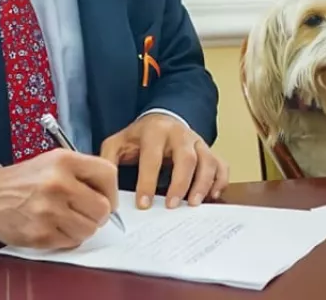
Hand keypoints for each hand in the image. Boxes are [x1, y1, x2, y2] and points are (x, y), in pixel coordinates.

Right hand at [0, 149, 117, 249]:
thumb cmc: (25, 180)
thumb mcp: (53, 161)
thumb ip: (83, 172)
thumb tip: (110, 195)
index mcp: (64, 161)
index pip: (108, 175)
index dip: (112, 191)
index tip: (107, 198)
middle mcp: (58, 184)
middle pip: (103, 208)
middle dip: (98, 213)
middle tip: (86, 212)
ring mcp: (49, 211)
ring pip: (89, 229)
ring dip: (83, 227)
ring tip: (67, 219)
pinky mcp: (41, 234)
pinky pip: (71, 242)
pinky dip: (67, 238)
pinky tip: (54, 226)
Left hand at [99, 113, 228, 209]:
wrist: (162, 119)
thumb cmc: (140, 137)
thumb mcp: (118, 142)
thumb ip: (107, 160)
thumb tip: (103, 186)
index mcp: (155, 132)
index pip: (152, 158)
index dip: (148, 182)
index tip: (143, 205)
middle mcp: (180, 135)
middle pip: (186, 158)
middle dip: (180, 184)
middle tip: (171, 206)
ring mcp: (198, 142)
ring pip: (208, 161)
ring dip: (203, 184)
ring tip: (193, 204)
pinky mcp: (209, 150)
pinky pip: (221, 165)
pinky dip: (220, 181)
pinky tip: (211, 196)